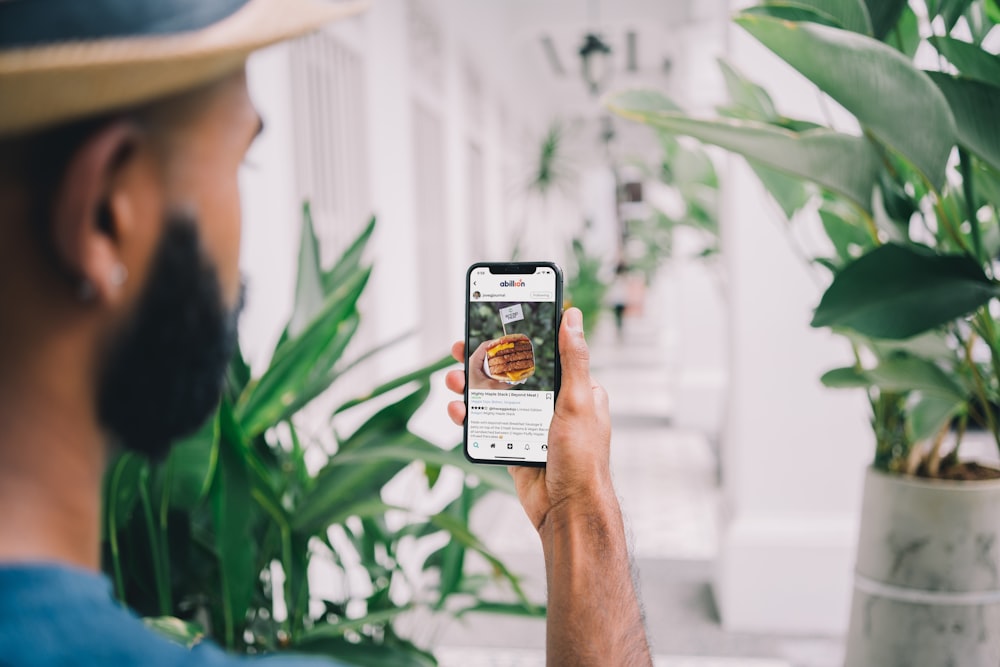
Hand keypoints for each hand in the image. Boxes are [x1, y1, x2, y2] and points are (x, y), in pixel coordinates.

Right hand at [446, 307, 613, 531]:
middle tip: (459, 351)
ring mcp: (532, 426)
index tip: (493, 326)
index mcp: (575, 389)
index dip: (517, 339)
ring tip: (452, 380)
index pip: (543, 354)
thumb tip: (573, 317)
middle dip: (484, 362)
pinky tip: (457, 410)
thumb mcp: (578, 401)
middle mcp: (553, 405)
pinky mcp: (515, 446)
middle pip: (513, 374)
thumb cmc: (583, 459)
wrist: (568, 511)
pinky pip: (489, 426)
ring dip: (472, 388)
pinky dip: (471, 417)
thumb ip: (572, 359)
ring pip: (497, 399)